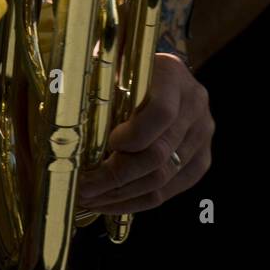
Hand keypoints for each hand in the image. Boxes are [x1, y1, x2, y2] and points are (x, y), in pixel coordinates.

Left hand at [76, 54, 213, 212]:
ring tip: (89, 200)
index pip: (161, 113)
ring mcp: (202, 133)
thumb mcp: (110, 67)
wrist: (156, 76)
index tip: (105, 145)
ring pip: (162, 179)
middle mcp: (194, 103)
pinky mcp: (201, 158)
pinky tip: (110, 203)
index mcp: (172, 74)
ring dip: (120, 196)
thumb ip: (97, 90)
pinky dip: (136, 202)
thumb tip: (67, 127)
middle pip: (159, 154)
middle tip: (83, 187)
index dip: (133, 136)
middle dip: (115, 177)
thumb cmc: (123, 71)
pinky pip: (169, 191)